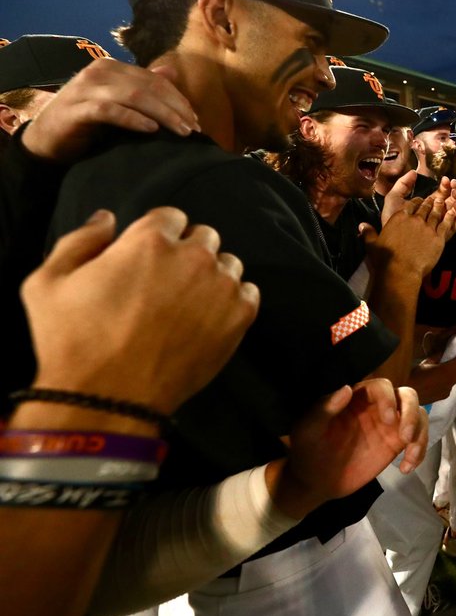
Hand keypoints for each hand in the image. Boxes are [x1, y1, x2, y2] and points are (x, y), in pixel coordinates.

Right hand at [21, 208, 258, 413]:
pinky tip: (209, 317)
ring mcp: (221, 287)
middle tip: (167, 282)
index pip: (171, 217)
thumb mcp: (47, 283)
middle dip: (187, 252)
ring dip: (211, 276)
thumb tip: (107, 218)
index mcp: (149, 240)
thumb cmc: (72, 340)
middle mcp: (193, 256)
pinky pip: (248, 293)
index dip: (158, 235)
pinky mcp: (240, 317)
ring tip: (188, 303)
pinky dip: (233, 300)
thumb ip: (80, 240)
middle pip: (204, 238)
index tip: (148, 257)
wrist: (108, 398)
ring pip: (228, 265)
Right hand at [22, 60, 199, 162]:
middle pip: (148, 87)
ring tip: (181, 131)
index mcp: (112, 68)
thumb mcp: (118, 102)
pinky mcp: (77, 109)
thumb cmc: (87, 122)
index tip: (196, 120)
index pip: (154, 80)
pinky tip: (151, 130)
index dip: (179, 99)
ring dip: (163, 114)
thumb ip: (142, 87)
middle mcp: (99, 72)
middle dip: (176, 108)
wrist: (46, 140)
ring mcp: (86, 89)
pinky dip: (133, 119)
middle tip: (194, 129)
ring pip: (134, 96)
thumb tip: (172, 72)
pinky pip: (110, 111)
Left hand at [271, 379, 429, 518]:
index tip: (388, 420)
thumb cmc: (307, 450)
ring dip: (421, 432)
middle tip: (404, 437)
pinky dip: (419, 451)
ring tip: (409, 455)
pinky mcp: (395, 444)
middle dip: (411, 413)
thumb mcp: (308, 429)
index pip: (382, 386)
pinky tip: (406, 467)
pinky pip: (418, 439)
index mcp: (357, 397)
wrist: (314, 480)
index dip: (389, 399)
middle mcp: (377, 406)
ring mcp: (389, 425)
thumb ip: (324, 409)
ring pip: (418, 415)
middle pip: (407, 395)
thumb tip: (347, 388)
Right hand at [361, 177, 455, 279]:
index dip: (415, 202)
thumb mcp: (372, 244)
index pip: (409, 205)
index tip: (418, 200)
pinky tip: (453, 213)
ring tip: (443, 202)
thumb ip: (368, 232)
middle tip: (434, 198)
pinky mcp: (438, 238)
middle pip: (424, 207)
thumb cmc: (385, 259)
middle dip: (429, 202)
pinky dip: (450, 217)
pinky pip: (446, 224)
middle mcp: (414, 220)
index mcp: (399, 218)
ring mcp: (427, 228)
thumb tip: (361, 225)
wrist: (401, 271)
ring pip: (436, 213)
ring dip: (440, 206)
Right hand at [409, 359, 455, 403]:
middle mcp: (451, 381)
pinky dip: (448, 380)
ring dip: (454, 372)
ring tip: (445, 367)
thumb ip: (438, 356)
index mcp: (448, 371)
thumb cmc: (415, 376)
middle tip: (452, 357)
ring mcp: (448, 390)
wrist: (408, 392)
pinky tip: (439, 379)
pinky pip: (450, 385)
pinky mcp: (444, 395)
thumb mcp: (427, 362)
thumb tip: (444, 352)